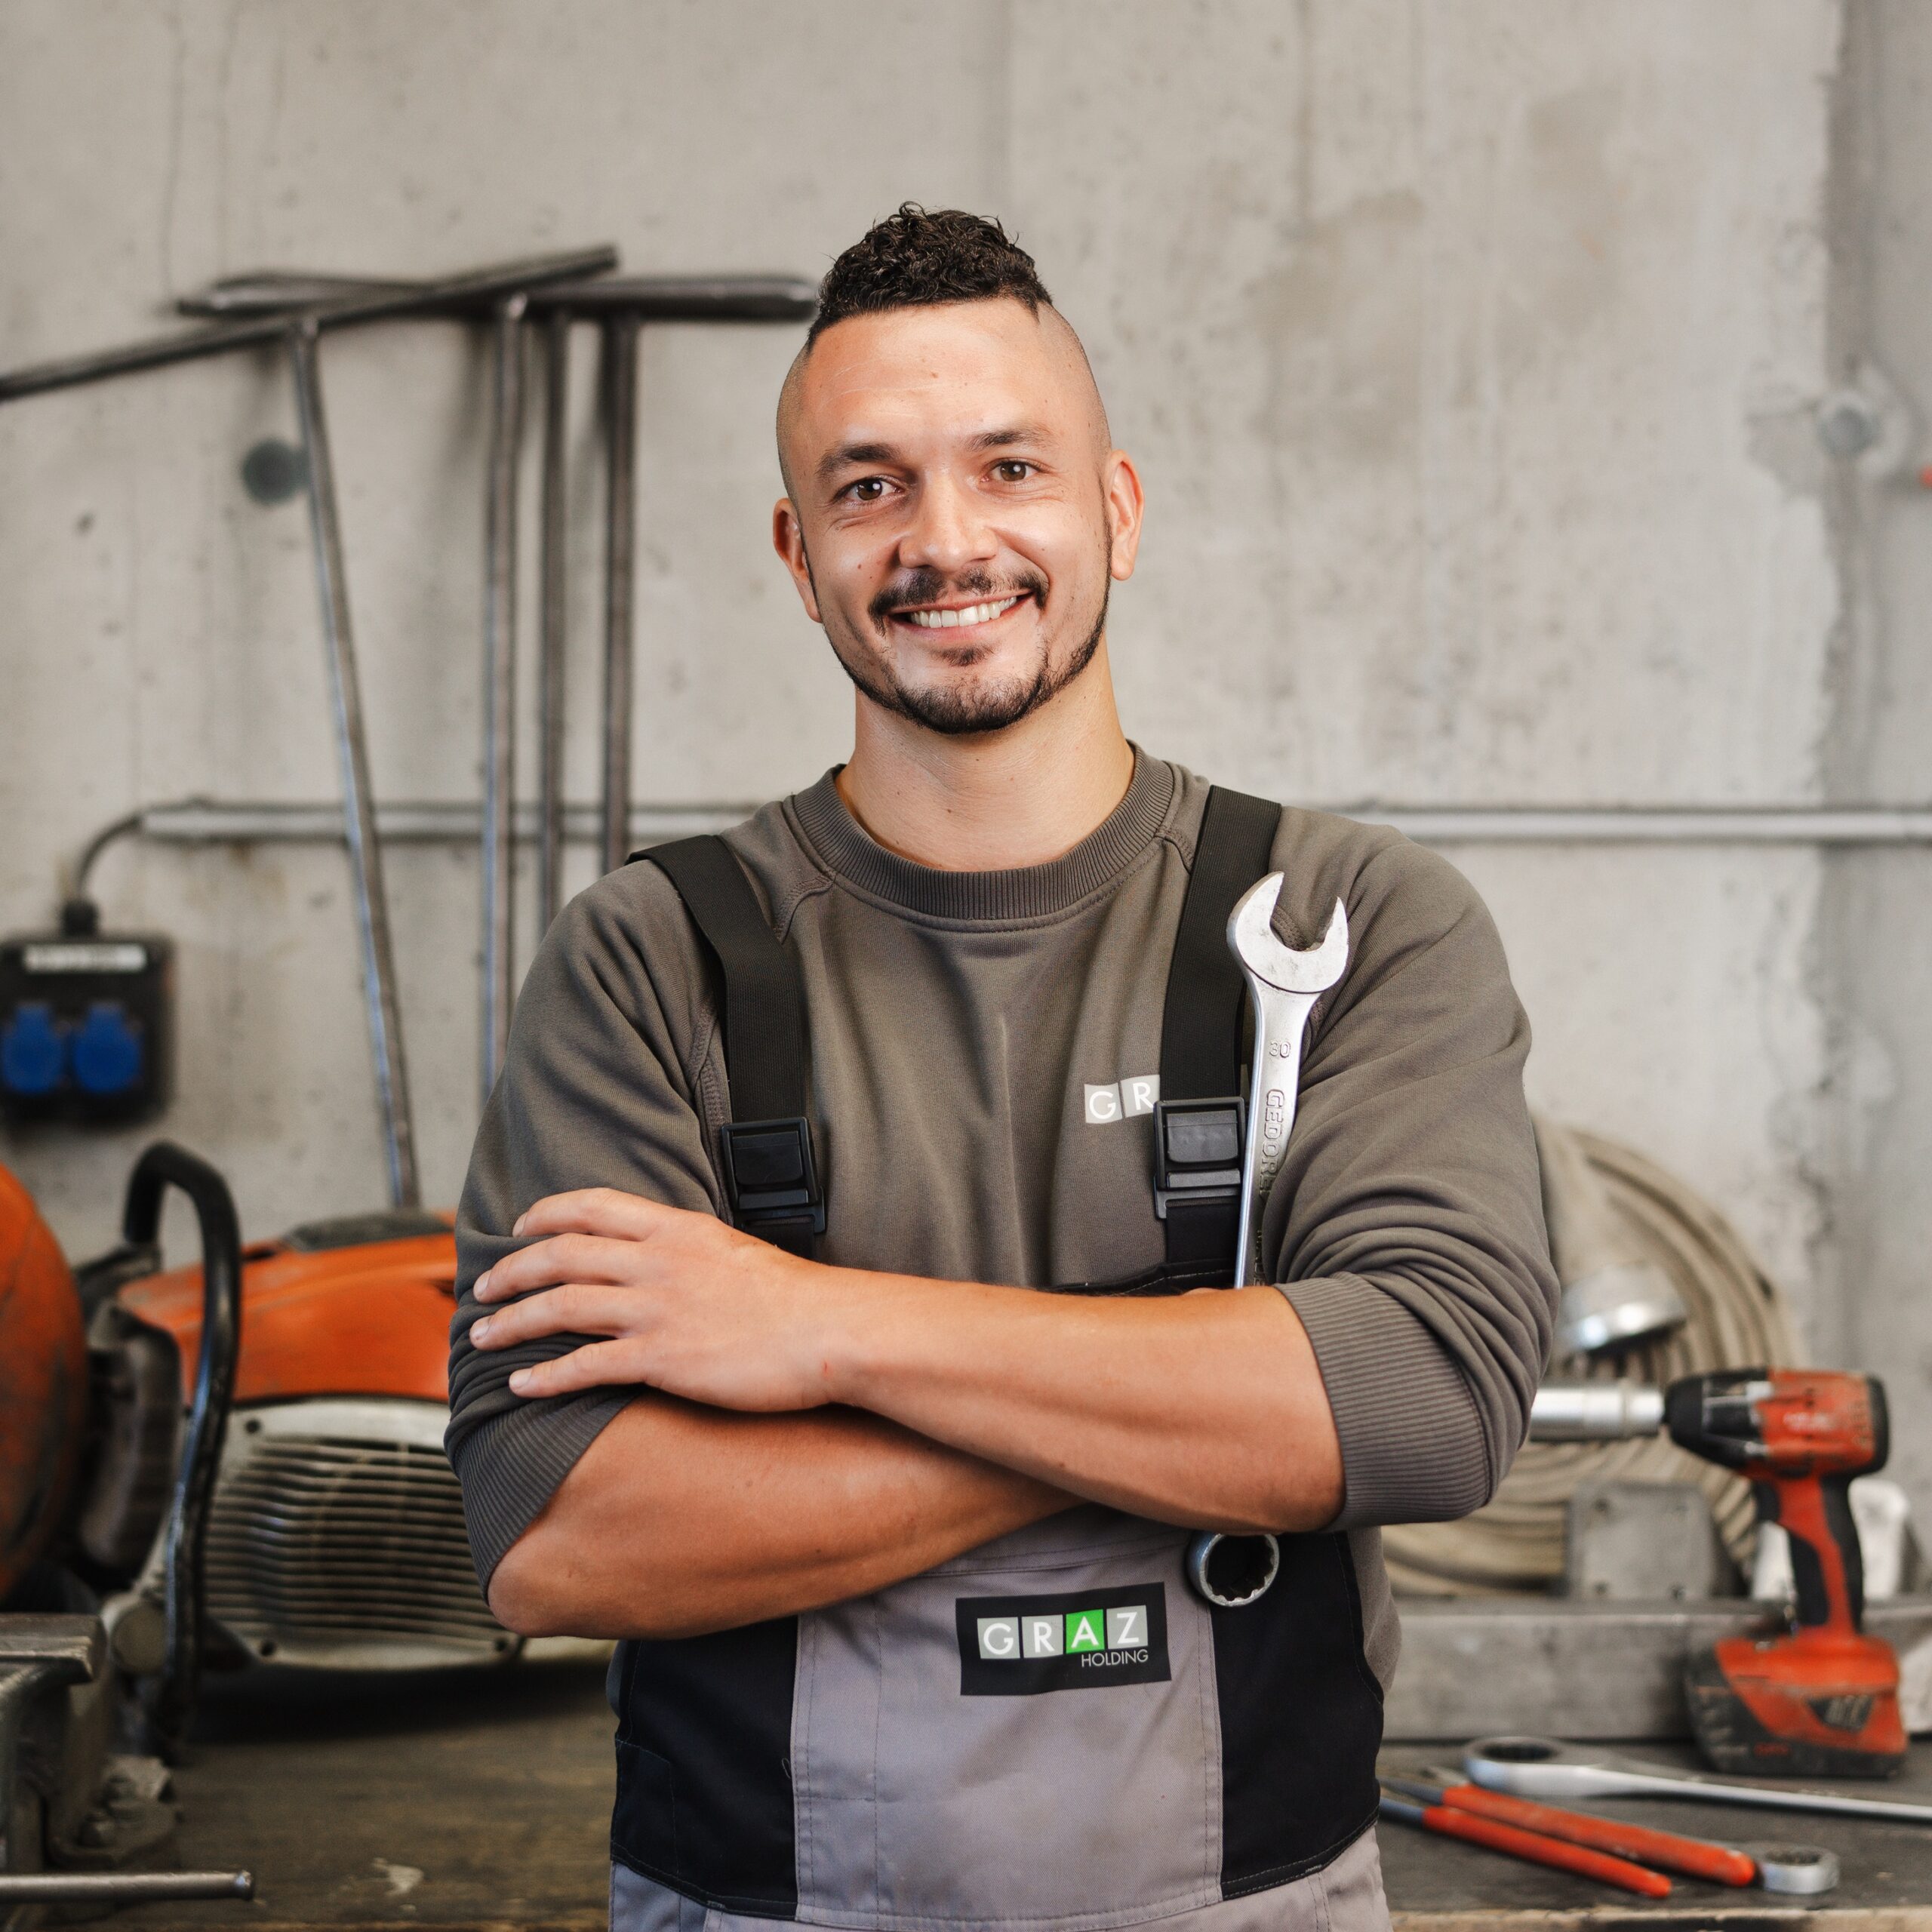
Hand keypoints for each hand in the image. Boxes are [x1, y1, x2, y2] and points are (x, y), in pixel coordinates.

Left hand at [467, 1189, 862, 1409]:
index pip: (593, 1206)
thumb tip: (665, 1263)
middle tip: (480, 1289)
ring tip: (481, 1339)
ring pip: (560, 1306)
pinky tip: (521, 1387)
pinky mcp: (663, 1358)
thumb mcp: (735, 1253)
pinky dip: (545, 1377)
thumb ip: (691, 1254)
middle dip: (510, 1272)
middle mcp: (659, 1261)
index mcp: (678, 1229)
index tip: (518, 1228)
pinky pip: (586, 1366)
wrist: (830, 1331)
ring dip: (511, 1323)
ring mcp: (658, 1309)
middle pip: (561, 1255)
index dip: (545, 1214)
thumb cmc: (796, 1301)